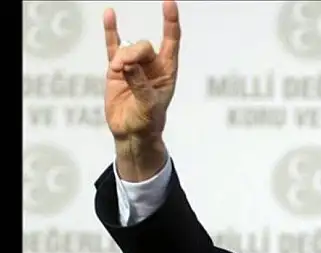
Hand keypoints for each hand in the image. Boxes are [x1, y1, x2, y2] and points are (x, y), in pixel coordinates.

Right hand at [104, 0, 180, 179]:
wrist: (132, 133)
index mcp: (167, 72)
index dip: (171, 22)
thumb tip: (129, 65)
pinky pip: (113, 47)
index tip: (169, 4)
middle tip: (125, 67)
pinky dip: (111, 31)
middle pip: (144, 46)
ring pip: (128, 48)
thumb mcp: (148, 106)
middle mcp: (152, 65)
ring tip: (118, 71)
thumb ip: (140, 84)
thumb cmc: (148, 122)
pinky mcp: (116, 70)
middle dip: (135, 53)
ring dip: (122, 57)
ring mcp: (134, 66)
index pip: (171, 41)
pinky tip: (110, 14)